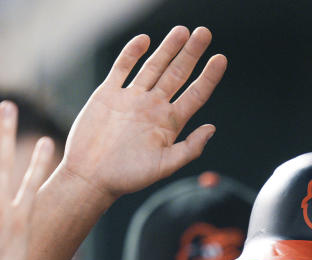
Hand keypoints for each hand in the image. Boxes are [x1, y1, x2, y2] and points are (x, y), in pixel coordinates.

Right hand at [60, 26, 227, 199]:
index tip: (221, 59)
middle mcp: (153, 107)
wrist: (90, 176)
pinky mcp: (108, 95)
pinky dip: (131, 54)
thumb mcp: (165, 166)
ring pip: (153, 67)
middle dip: (191, 53)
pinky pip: (122, 68)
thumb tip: (212, 128)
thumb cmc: (128, 177)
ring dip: (167, 49)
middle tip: (204, 33)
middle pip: (177, 74)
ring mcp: (131, 99)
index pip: (195, 94)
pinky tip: (144, 40)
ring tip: (182, 31)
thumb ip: (189, 148)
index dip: (209, 77)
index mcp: (169, 123)